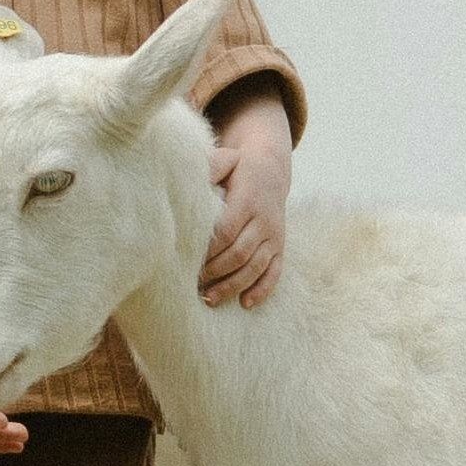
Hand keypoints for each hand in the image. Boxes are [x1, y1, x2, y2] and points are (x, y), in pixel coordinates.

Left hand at [200, 138, 289, 307]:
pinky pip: (275, 272)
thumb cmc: (237, 170)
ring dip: (232, 285)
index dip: (207, 250)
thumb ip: (210, 168)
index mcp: (247, 200)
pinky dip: (262, 290)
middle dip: (215, 272)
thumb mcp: (226, 162)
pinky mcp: (280, 247)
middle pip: (239, 253)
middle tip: (191, 284)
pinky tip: (245, 304)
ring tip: (209, 299)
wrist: (271, 171)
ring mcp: (274, 236)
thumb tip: (187, 178)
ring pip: (255, 267)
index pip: (226, 231)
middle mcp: (264, 220)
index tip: (185, 261)